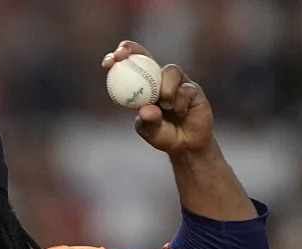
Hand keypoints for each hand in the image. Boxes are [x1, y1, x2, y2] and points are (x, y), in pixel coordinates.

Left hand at [101, 40, 214, 154]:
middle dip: (131, 50)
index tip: (108, 62)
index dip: (119, 57)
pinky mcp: (193, 88)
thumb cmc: (162, 135)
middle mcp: (159, 78)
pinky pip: (185, 89)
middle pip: (145, 56)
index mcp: (143, 86)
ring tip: (166, 107)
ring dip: (166, 89)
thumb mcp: (148, 130)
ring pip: (170, 71)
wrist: (186, 145)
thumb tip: (145, 109)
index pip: (130, 65)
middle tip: (120, 56)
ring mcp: (177, 81)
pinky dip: (180, 103)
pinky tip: (180, 113)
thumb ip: (147, 120)